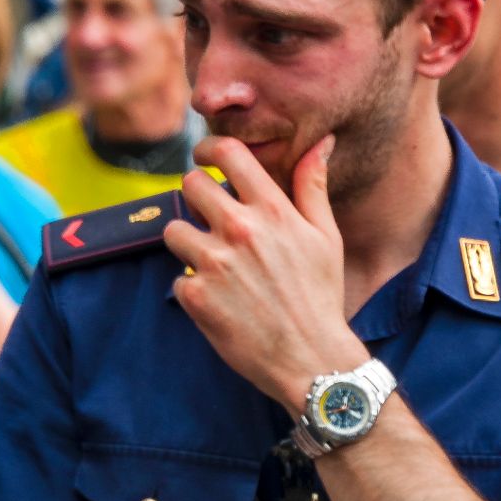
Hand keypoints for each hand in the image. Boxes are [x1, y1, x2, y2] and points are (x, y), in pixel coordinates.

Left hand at [165, 135, 367, 409]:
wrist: (310, 357)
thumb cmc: (321, 294)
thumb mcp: (327, 236)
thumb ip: (313, 187)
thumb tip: (319, 143)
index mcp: (274, 211)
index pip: (228, 154)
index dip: (209, 149)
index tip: (205, 158)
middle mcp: (240, 230)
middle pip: (190, 184)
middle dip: (197, 196)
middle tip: (211, 215)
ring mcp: (214, 263)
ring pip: (174, 229)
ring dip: (189, 242)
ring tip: (216, 262)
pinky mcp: (194, 296)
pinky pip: (179, 276)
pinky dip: (194, 286)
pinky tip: (221, 299)